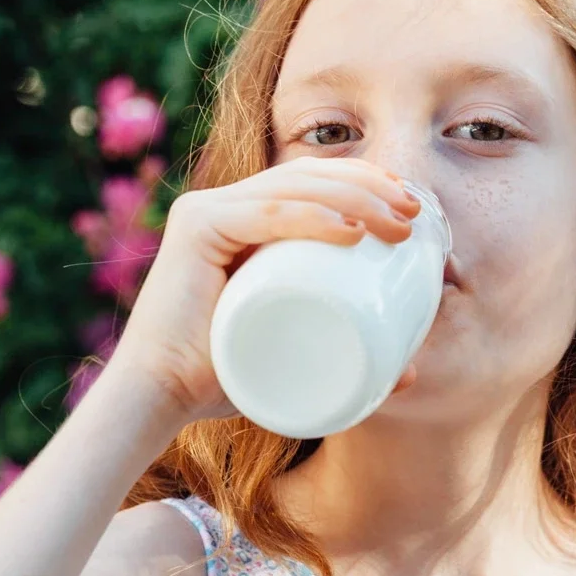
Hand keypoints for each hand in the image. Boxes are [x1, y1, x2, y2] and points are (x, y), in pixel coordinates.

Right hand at [105, 158, 420, 425]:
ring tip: (397, 224)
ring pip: (294, 188)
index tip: (411, 207)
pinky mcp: (195, 228)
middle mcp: (224, 205)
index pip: (312, 181)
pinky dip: (312, 218)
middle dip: (370, 184)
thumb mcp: (295, 357)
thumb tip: (411, 374)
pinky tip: (351, 231)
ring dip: (355, 197)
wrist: (160, 399)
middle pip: (308, 176)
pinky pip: (265, 216)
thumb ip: (350, 360)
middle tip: (415, 214)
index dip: (365, 182)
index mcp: (244, 219)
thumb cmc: (223, 379)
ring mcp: (207, 211)